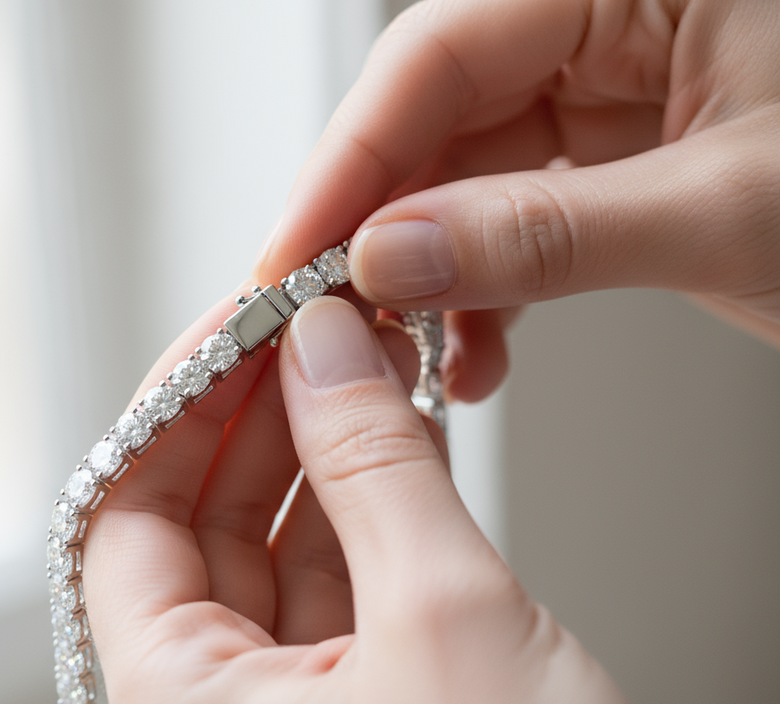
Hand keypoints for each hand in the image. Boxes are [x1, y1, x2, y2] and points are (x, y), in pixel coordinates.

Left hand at [85, 293, 643, 703]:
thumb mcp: (445, 622)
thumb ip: (374, 467)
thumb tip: (325, 345)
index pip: (124, 518)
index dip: (179, 406)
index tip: (242, 320)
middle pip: (199, 526)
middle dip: (261, 413)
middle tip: (317, 323)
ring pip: (276, 551)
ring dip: (321, 451)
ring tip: (367, 359)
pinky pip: (337, 590)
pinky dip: (366, 508)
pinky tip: (398, 437)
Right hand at [253, 0, 779, 399]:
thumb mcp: (729, 212)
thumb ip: (540, 235)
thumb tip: (389, 259)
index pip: (436, 53)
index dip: (349, 160)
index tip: (290, 255)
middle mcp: (610, 18)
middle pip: (437, 113)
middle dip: (379, 226)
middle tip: (332, 314)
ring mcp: (613, 87)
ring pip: (466, 173)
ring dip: (430, 273)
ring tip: (411, 353)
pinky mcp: (620, 153)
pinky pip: (515, 212)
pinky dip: (486, 288)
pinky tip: (474, 350)